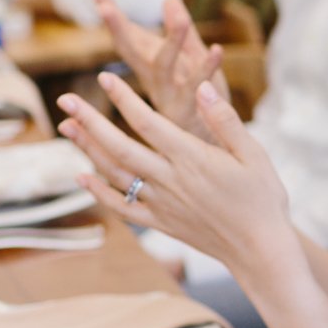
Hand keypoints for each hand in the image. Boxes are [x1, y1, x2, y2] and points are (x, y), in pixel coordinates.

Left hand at [59, 73, 297, 292]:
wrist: (260, 250)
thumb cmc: (262, 199)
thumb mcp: (254, 154)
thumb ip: (224, 120)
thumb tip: (201, 88)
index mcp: (192, 158)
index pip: (147, 121)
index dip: (123, 98)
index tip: (104, 78)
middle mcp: (170, 180)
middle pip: (119, 146)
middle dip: (90, 121)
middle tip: (65, 100)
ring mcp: (162, 204)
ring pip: (115, 174)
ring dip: (88, 150)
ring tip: (68, 127)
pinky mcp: (161, 223)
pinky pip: (123, 208)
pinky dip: (99, 193)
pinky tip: (82, 177)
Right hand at [94, 0, 222, 138]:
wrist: (215, 147)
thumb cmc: (200, 101)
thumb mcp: (189, 59)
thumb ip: (181, 31)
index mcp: (150, 69)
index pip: (127, 39)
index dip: (113, 17)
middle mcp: (154, 82)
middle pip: (132, 51)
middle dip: (118, 28)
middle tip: (103, 7)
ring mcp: (169, 96)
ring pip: (163, 67)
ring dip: (172, 41)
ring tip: (181, 18)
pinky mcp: (190, 110)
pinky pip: (197, 86)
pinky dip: (207, 68)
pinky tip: (216, 50)